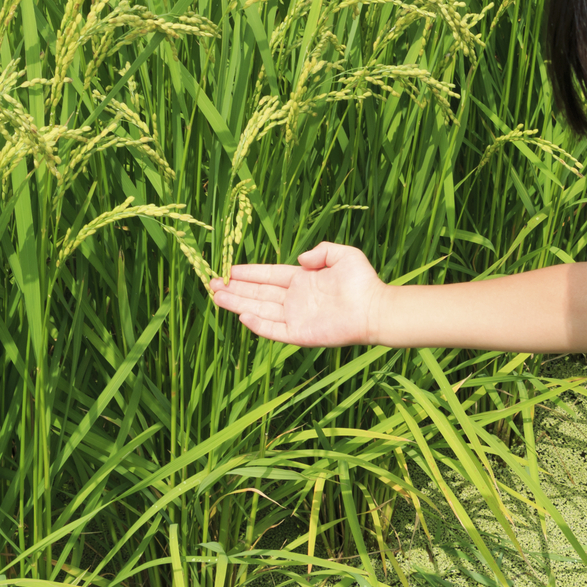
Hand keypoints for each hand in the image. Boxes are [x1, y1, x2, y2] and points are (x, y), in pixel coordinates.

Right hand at [208, 241, 384, 346]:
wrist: (375, 309)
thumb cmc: (363, 282)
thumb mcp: (343, 255)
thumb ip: (321, 252)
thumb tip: (300, 259)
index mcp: (302, 280)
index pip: (268, 276)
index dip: (248, 273)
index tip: (227, 269)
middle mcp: (295, 299)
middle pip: (258, 293)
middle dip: (234, 289)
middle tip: (211, 283)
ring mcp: (296, 317)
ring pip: (259, 310)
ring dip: (238, 304)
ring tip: (216, 296)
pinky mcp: (300, 334)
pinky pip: (274, 330)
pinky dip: (258, 325)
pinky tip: (242, 316)